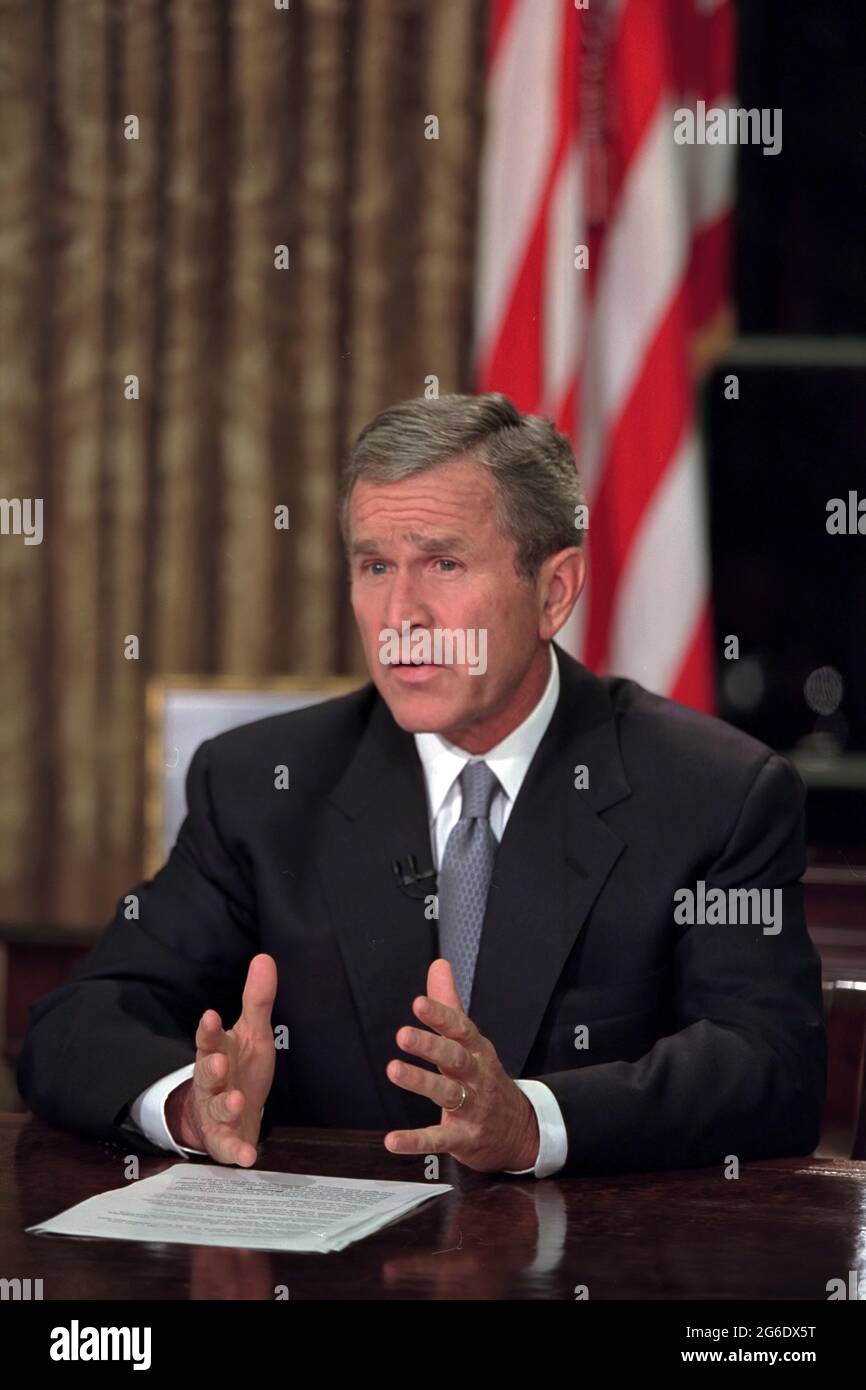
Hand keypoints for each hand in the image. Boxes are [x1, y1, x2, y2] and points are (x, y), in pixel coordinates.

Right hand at [166, 953, 276, 1165]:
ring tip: (235, 1101)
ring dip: (224, 1106)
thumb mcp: (252, 1033)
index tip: (210, 1015)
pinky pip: (228, 1147)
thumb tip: (265, 958)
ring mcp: (215, 1112)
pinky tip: (246, 1156)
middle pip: (207, 1074)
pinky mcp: (225, 1139)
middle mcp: (212, 1082)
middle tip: (219, 1061)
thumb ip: (257, 1000)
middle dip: (211, 1068)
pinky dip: (235, 1151)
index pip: (209, 1038)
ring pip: (215, 1109)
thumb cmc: (239, 1068)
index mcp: (217, 1052)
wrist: (225, 1114)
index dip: (208, 1030)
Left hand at [383, 958, 539, 1171]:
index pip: (461, 1029)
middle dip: (430, 1046)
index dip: (441, 1015)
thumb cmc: (486, 1080)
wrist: (521, 1131)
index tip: (419, 1003)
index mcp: (477, 1051)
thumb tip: (438, 965)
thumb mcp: (472, 1042)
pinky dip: (416, 1141)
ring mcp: (472, 1108)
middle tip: (403, 1034)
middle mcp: (476, 1077)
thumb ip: (450, 1005)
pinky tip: (393, 1140)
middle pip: (455, 1058)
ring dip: (421, 1082)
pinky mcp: (464, 1138)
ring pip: (447, 1094)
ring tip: (394, 1070)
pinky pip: (439, 1138)